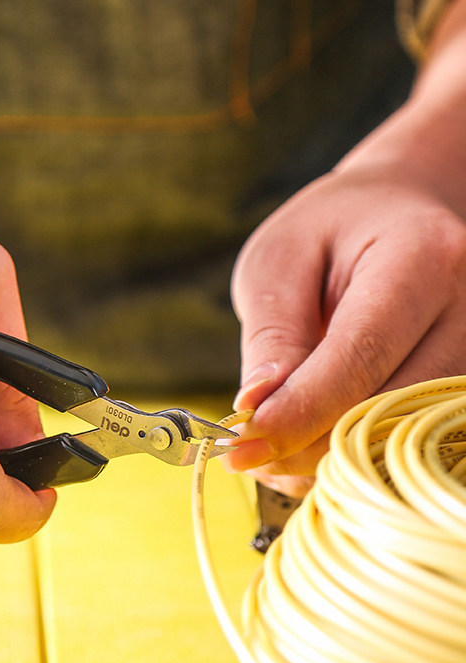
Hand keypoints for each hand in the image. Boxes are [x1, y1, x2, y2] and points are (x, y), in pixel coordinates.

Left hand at [225, 0, 465, 496]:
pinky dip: (367, 443)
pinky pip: (427, 423)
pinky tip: (320, 441)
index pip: (354, 366)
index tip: (235, 451)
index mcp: (420, 263)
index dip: (291, 420)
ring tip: (278, 453)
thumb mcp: (277, 262)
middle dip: (315, 446)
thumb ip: (276, 336)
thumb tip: (261, 413)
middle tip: (251, 460)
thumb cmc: (331, 223)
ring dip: (340, 453)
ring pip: (414, 427)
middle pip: (390, 408)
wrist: (404, 202)